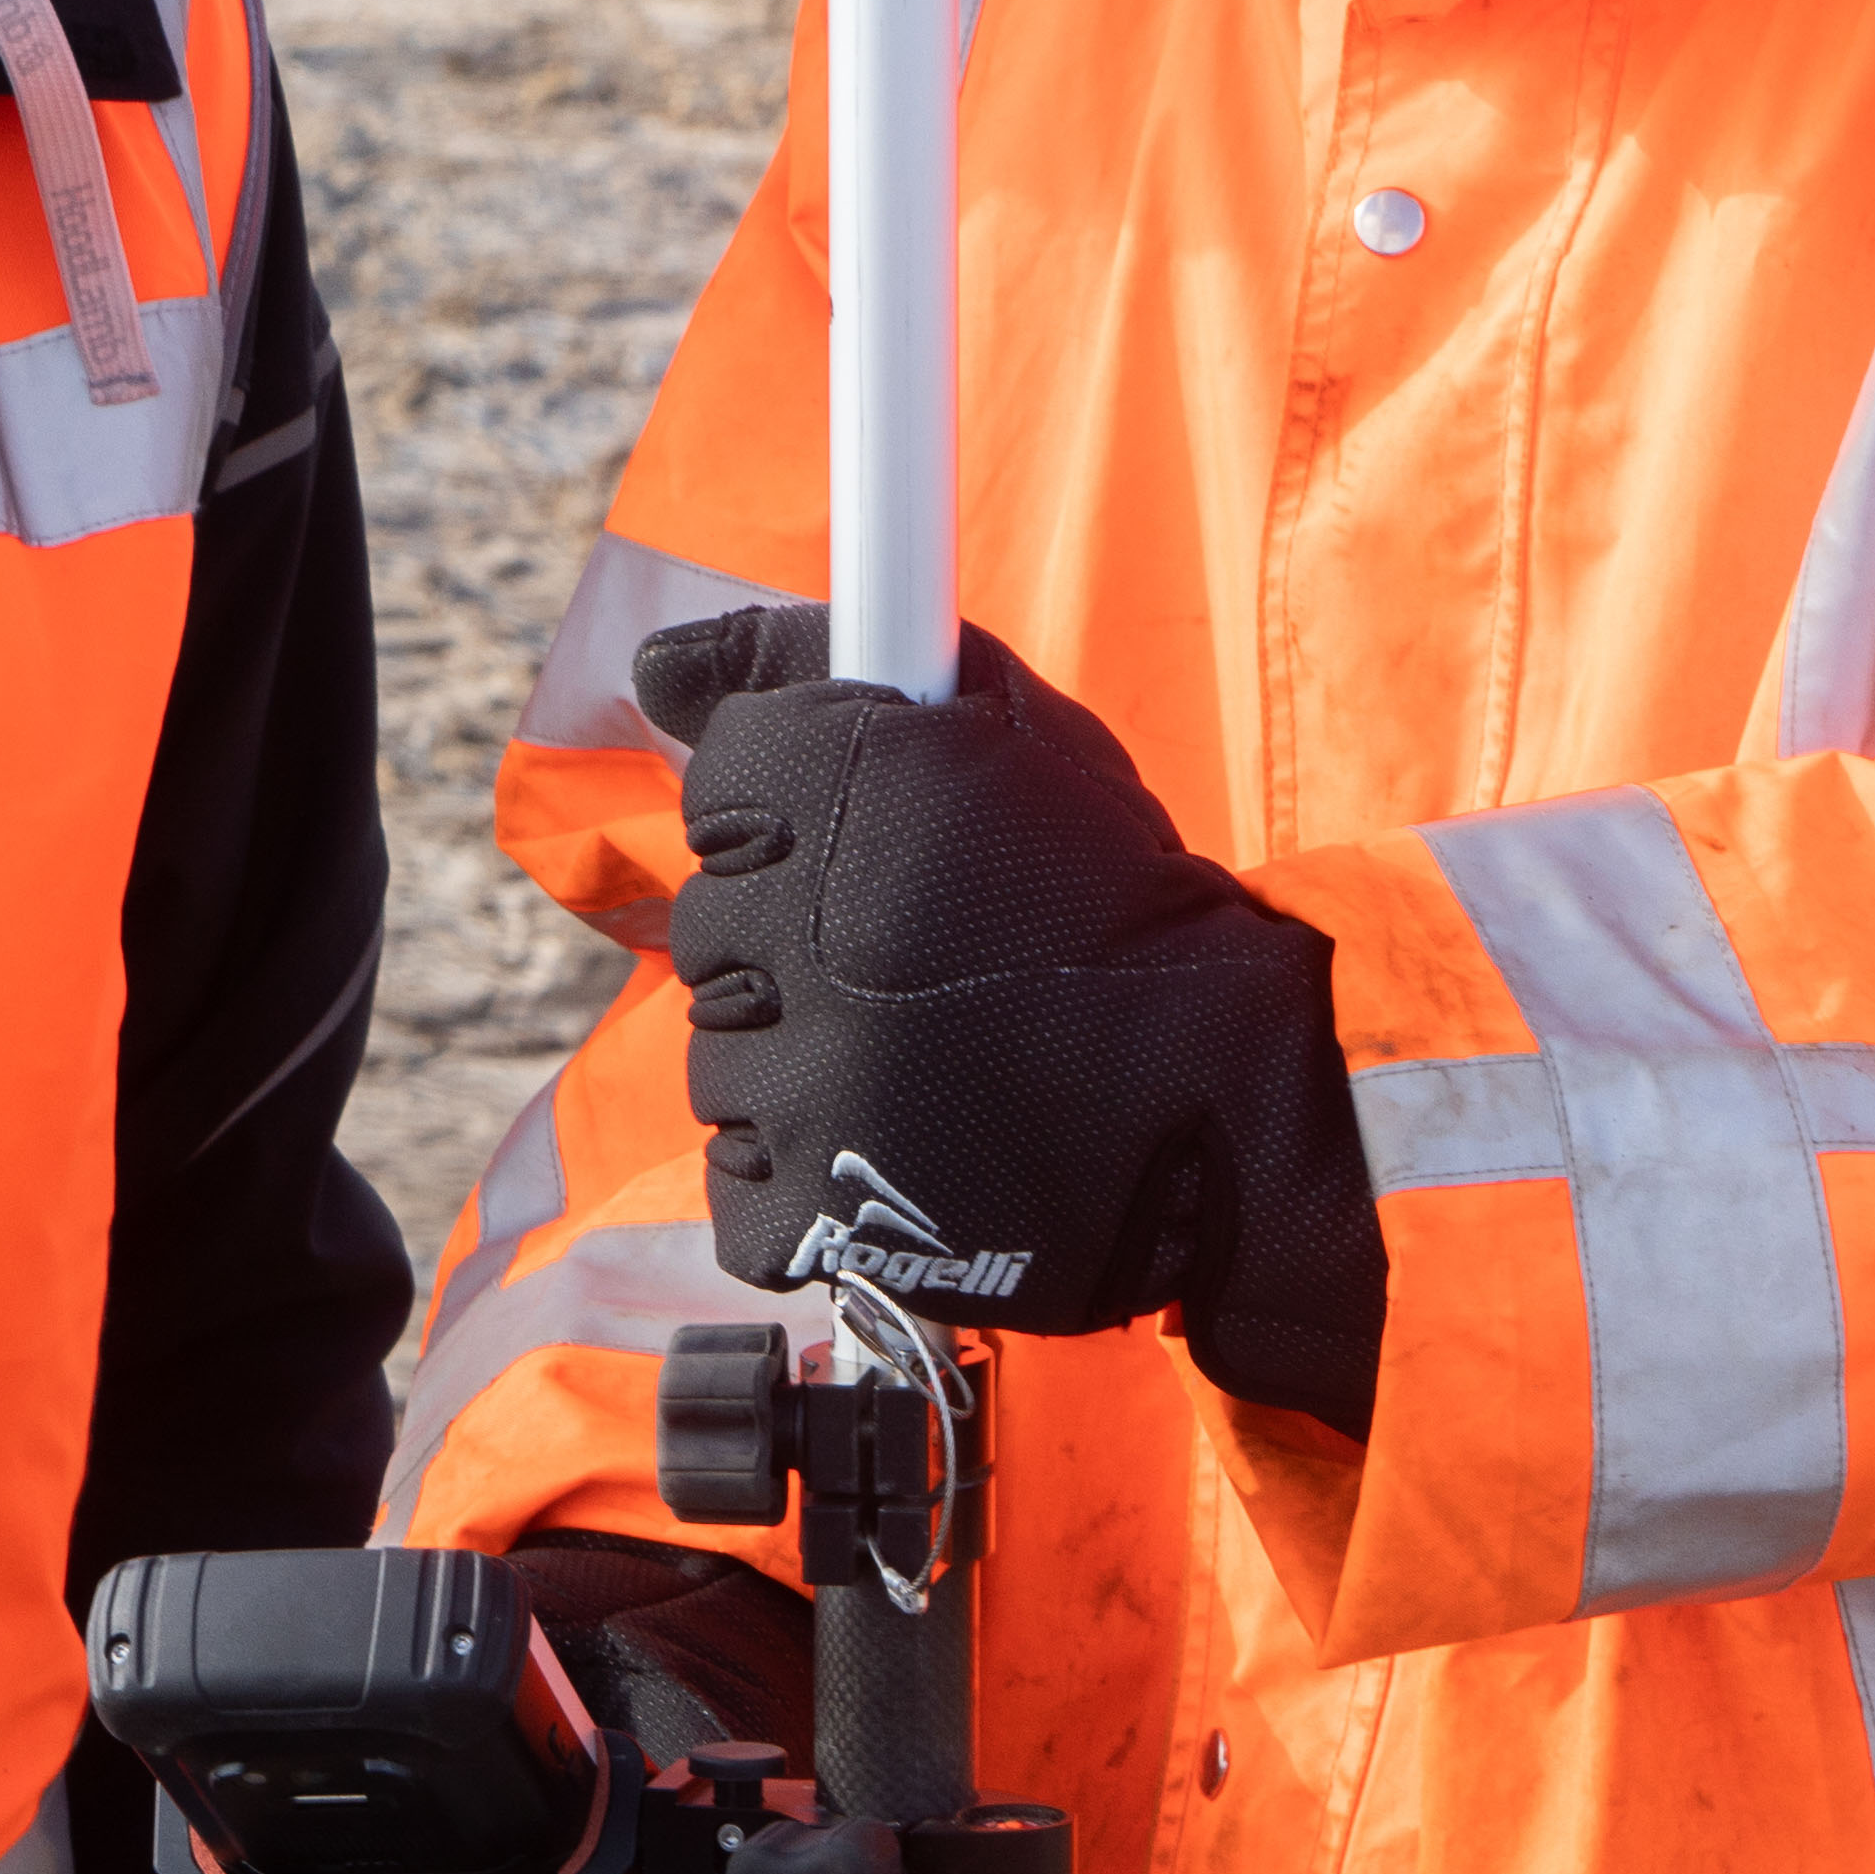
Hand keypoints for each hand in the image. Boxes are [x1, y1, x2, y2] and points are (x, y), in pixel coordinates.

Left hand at [634, 608, 1386, 1424]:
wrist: (1218, 1091)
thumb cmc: (1119, 904)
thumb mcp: (1004, 724)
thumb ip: (812, 667)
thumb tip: (656, 665)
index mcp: (837, 792)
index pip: (720, 788)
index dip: (794, 815)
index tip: (872, 842)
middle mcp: (798, 934)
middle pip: (716, 924)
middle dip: (799, 934)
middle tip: (920, 957)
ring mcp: (797, 1084)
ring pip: (723, 1055)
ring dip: (802, 1054)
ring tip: (926, 1055)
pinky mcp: (809, 1208)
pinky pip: (741, 1180)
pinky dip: (803, 1171)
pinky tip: (896, 1139)